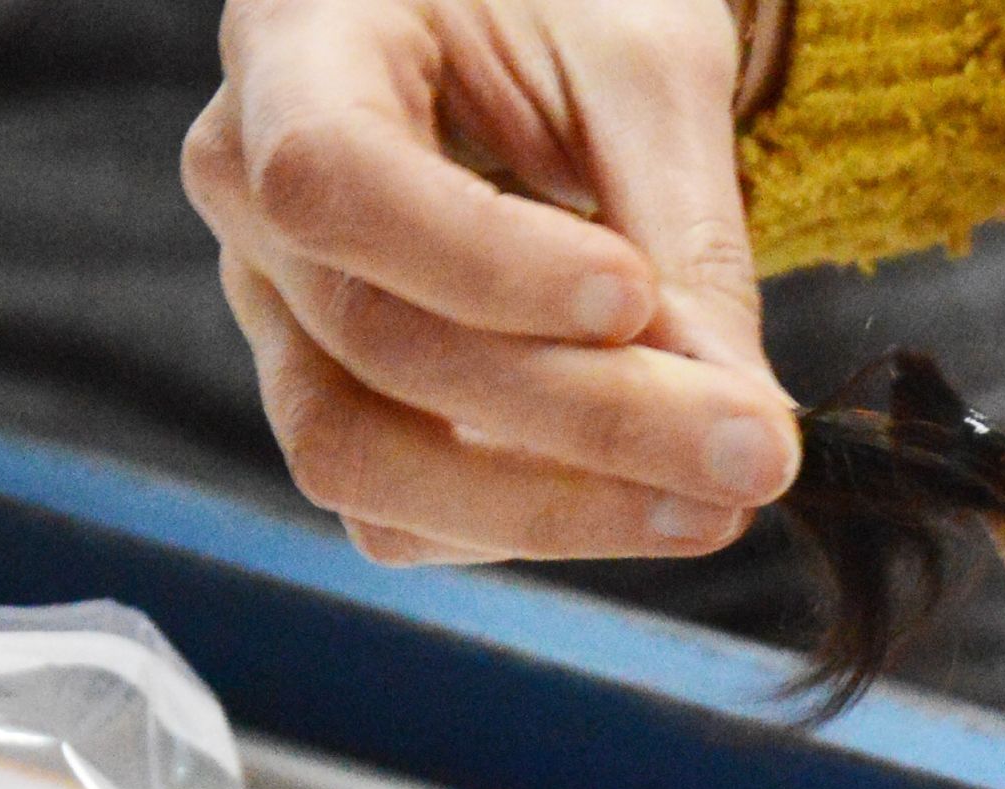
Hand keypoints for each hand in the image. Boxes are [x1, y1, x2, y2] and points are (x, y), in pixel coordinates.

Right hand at [182, 0, 799, 564]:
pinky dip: (536, 521)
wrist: (527, 21)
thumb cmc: (572, 5)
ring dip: (559, 508)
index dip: (483, 264)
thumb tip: (745, 428)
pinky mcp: (338, 408)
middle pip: (376, 346)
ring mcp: (280, 317)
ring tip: (719, 506)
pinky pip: (406, 513)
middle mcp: (250, 192)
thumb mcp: (648, 66)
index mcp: (297, 47)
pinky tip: (654, 503)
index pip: (336, 181)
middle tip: (755, 453)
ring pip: (369, 466)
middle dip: (586, 420)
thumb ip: (686, 236)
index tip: (635, 299)